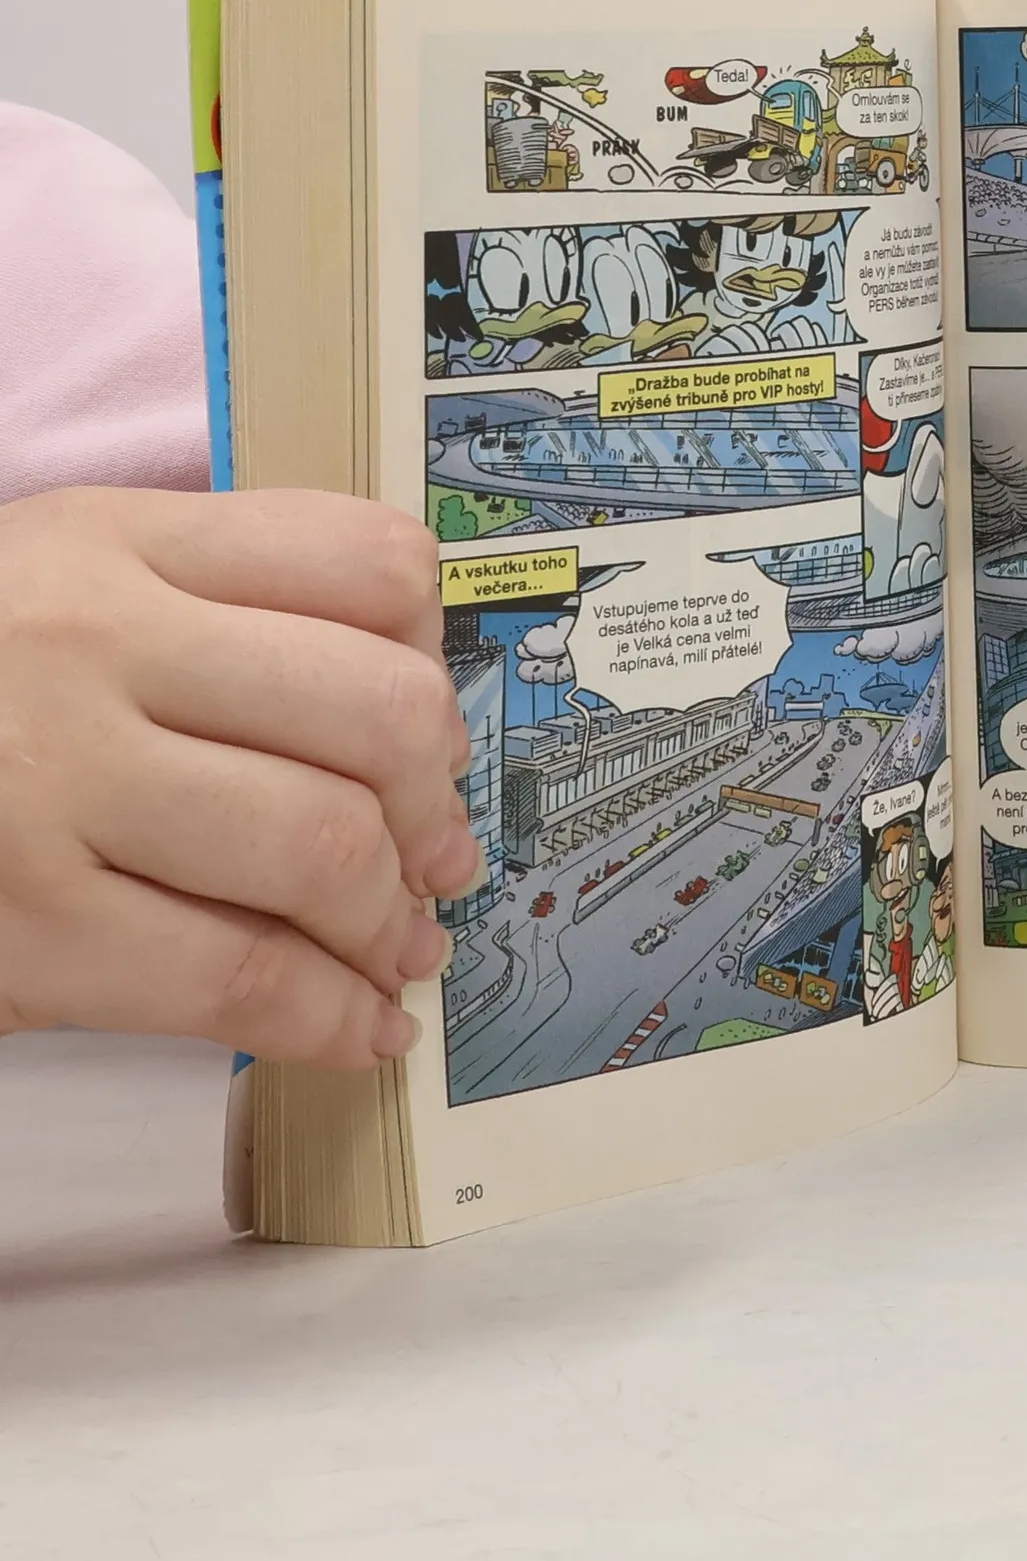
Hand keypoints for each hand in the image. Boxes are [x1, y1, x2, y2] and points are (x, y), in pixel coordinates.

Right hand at [0, 488, 478, 1067]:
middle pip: (377, 712)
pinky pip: (240, 976)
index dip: (437, 657)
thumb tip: (411, 696)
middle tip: (442, 853)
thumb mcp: (63, 581)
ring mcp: (53, 787)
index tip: (435, 727)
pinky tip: (362, 1026)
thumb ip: (218, 602)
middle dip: (438, 803)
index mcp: (118, 543)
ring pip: (324, 847)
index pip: (369, 564)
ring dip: (397, 919)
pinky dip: (333, 1015)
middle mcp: (92, 644)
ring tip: (402, 943)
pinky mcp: (28, 929)